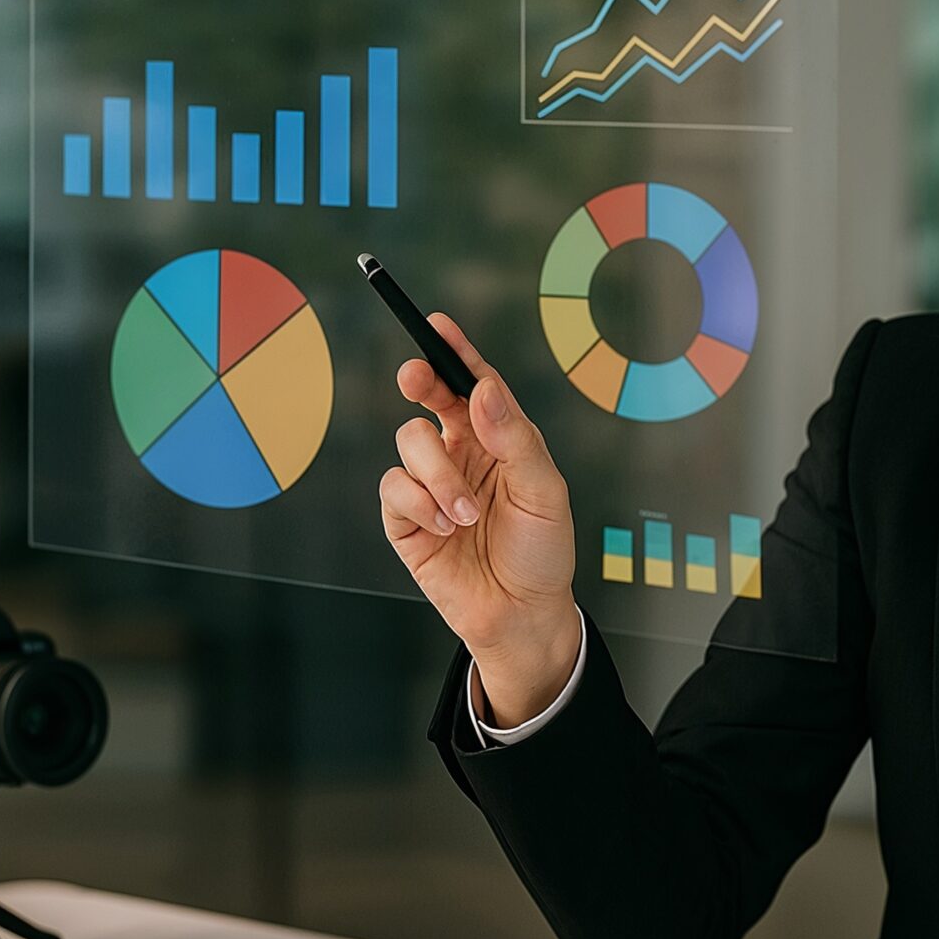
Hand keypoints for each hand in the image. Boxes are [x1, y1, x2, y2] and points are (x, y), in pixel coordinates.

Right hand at [378, 313, 578, 715]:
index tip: (437, 323)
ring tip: (466, 515)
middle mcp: (461, 452)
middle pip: (428, 397)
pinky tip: (445, 528)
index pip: (473, 384)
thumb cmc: (542, 551)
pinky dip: (420, 504)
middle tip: (414, 379)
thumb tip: (483, 390)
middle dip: (418, 379)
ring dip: (439, 476)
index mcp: (497, 438)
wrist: (521, 614)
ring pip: (409, 441)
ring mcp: (430, 483)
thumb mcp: (544, 491)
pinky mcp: (405, 518)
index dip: (454, 352)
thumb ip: (515, 438)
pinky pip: (394, 488)